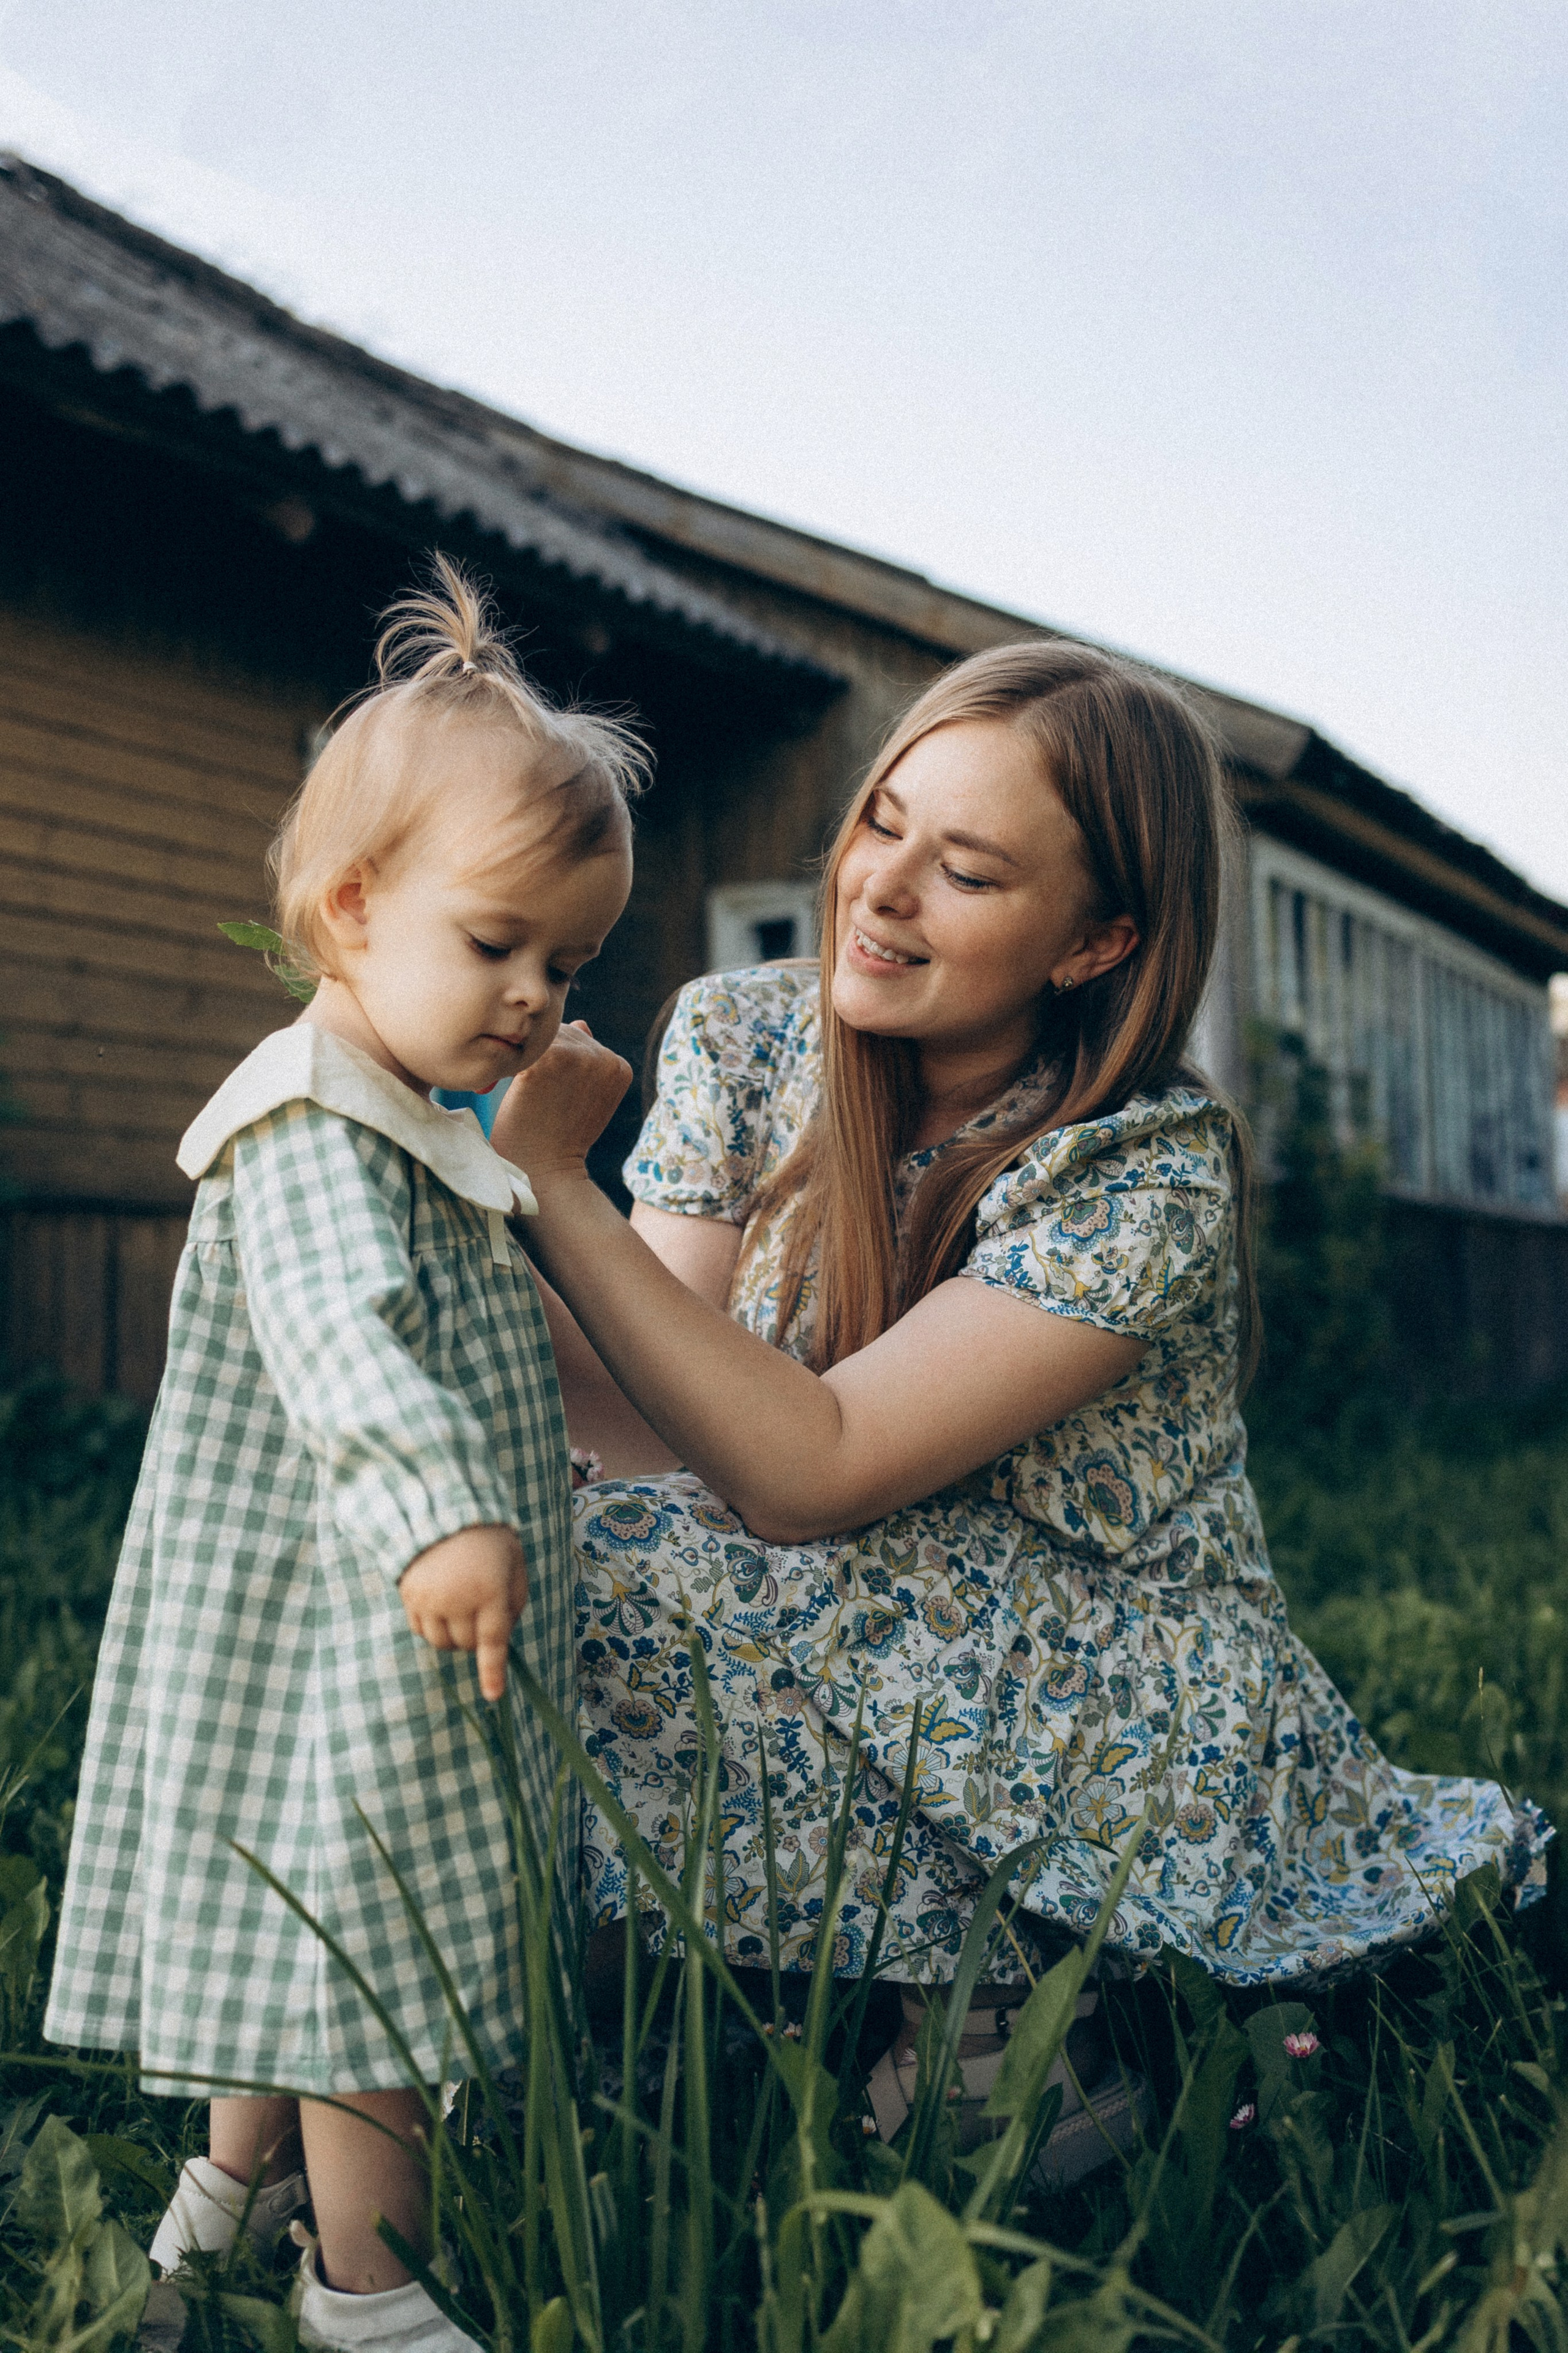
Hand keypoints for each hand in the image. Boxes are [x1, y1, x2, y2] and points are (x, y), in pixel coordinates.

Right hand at [399, 1525, 528, 1700]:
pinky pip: (422, 1632)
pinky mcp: (408, 1597)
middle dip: (478, 1636)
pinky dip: (434, 1627)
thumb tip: (504, 1635)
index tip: (493, 1695)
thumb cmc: (489, 1539)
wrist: (441, 1509)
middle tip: (482, 1607)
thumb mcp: (515, 1562)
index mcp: (488, 1589)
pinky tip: (441, 1603)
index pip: (492, 1641)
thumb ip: (516, 1600)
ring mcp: (428, 1599)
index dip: (492, 1672)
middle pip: (467, 1645)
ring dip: (455, 1635)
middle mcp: (456, 1598)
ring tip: (462, 1605)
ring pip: (442, 1643)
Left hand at [489, 1022, 631, 1182]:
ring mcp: (578, 1057)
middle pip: (561, 1033)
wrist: (544, 1171)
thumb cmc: (559, 1138)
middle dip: (542, 1054)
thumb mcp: (586, 1099)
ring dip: (525, 1056)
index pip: (580, 1039)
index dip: (558, 1059)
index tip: (545, 1088)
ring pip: (540, 1037)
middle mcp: (604, 1057)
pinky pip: (521, 1047)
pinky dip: (509, 1063)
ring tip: (516, 1088)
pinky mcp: (547, 1061)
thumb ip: (587, 1062)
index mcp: (619, 1066)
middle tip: (526, 1088)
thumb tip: (581, 1025)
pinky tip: (502, 1087)